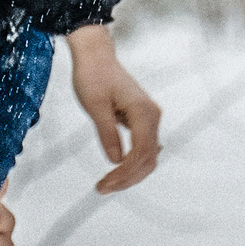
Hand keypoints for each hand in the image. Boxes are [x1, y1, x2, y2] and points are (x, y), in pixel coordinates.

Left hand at [65, 25, 161, 193]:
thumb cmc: (92, 76)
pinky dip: (133, 163)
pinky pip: (143, 147)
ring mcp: (150, 118)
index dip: (125, 173)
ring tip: (106, 184)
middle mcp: (152, 116)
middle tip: (101, 189)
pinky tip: (118, 173)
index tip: (104, 185)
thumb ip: (107, 133)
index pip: (140, 153)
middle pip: (148, 159)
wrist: (95, 56)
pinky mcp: (142, 119)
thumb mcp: (94, 106)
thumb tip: (115, 160)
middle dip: (127, 178)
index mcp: (143, 112)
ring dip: (131, 173)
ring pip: (148, 155)